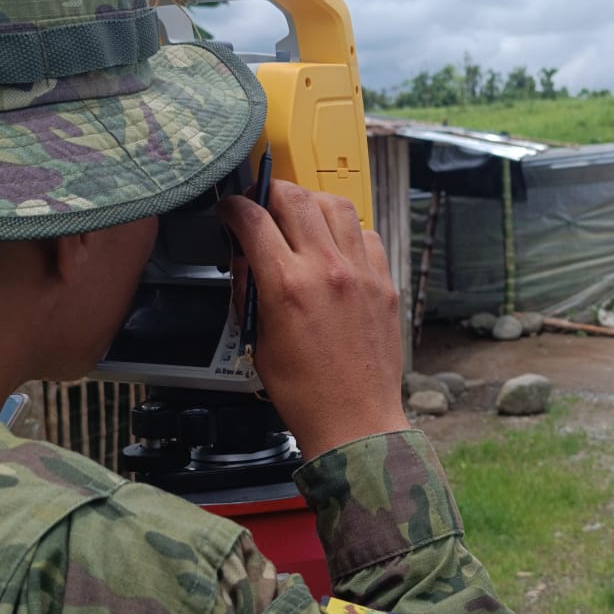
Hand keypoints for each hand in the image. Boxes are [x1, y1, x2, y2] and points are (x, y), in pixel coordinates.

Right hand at [218, 180, 407, 458]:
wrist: (355, 421)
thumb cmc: (305, 392)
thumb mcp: (259, 339)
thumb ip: (249, 290)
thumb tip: (244, 255)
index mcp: (287, 285)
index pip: (253, 218)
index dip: (233, 206)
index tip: (229, 208)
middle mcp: (327, 269)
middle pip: (295, 197)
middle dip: (270, 192)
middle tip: (261, 204)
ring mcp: (361, 273)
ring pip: (336, 204)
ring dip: (311, 202)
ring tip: (300, 216)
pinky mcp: (384, 283)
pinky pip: (366, 234)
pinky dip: (346, 229)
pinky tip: (335, 244)